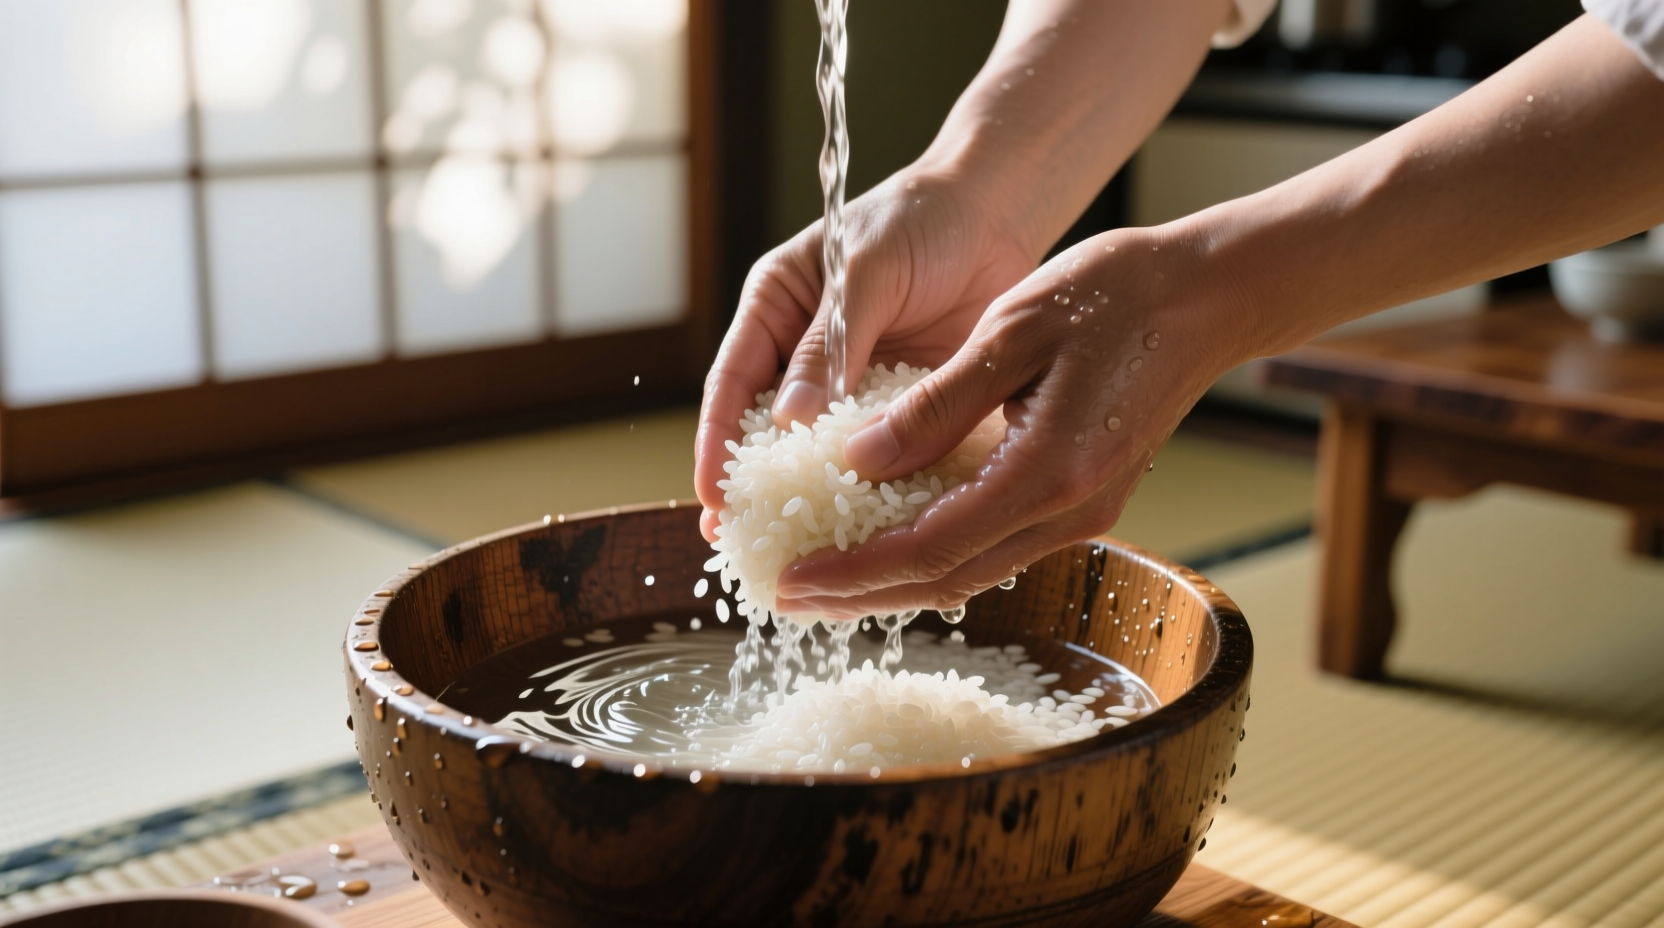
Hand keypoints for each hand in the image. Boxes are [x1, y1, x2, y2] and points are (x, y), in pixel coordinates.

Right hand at [694, 168, 1036, 540]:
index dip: (717, 445)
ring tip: (805, 554)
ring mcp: (855, 385)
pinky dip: (876, 490)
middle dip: (756, 490)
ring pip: (825, 453)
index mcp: (775, 311)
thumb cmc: (920, 220)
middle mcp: (805, 355)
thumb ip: (829, 344)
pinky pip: (883, 454)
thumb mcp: (866, 272)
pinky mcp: (904, 404)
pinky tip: (874, 532)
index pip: (732, 386)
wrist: (996, 213)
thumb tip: (789, 422)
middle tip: (745, 545)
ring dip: (816, 500)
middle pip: (768, 433)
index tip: (714, 499)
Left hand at [771, 227, 1255, 616]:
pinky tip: (891, 543)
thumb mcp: (1009, 333)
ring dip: (895, 581)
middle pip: (948, 579)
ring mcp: (1082, 513)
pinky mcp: (1083, 500)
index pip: (931, 547)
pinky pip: (995, 545)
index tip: (790, 577)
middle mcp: (1070, 512)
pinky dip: (936, 553)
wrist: (1207, 297)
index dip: (854, 570)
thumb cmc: (1114, 297)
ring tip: (826, 580)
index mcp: (1048, 472)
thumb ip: (935, 405)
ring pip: (971, 571)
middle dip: (861, 594)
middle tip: (789, 595)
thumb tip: (857, 460)